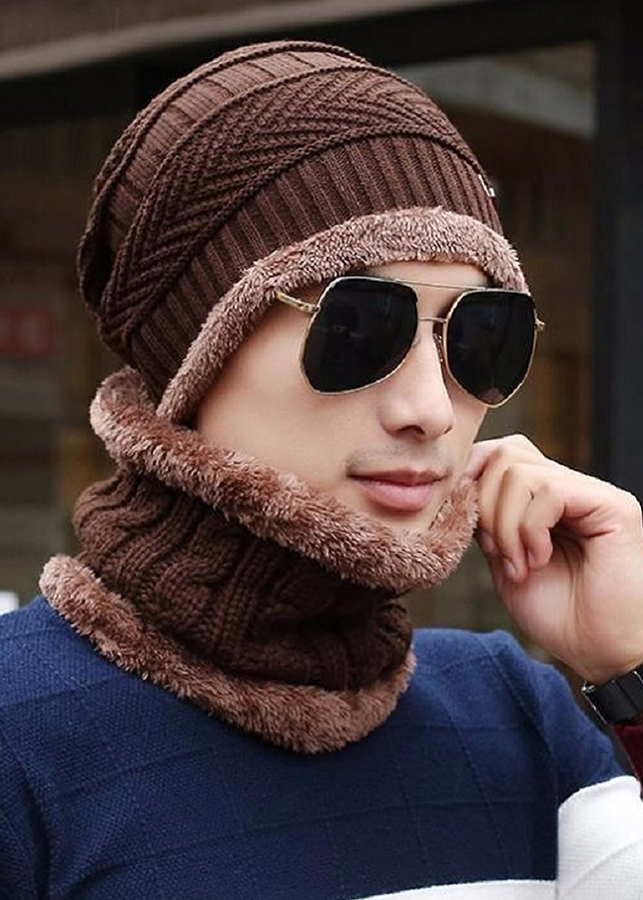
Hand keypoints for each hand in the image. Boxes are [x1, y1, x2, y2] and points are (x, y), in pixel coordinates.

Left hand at [464, 435, 642, 683]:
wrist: (603, 654)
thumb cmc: (560, 617)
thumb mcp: (506, 563)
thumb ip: (487, 523)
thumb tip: (462, 486)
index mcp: (546, 501)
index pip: (503, 453)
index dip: (473, 474)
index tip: (458, 513)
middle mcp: (571, 489)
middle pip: (507, 454)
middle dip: (484, 504)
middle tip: (499, 554)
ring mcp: (593, 494)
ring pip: (521, 472)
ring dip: (505, 525)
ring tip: (521, 565)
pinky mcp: (613, 506)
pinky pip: (549, 492)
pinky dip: (530, 529)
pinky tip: (540, 560)